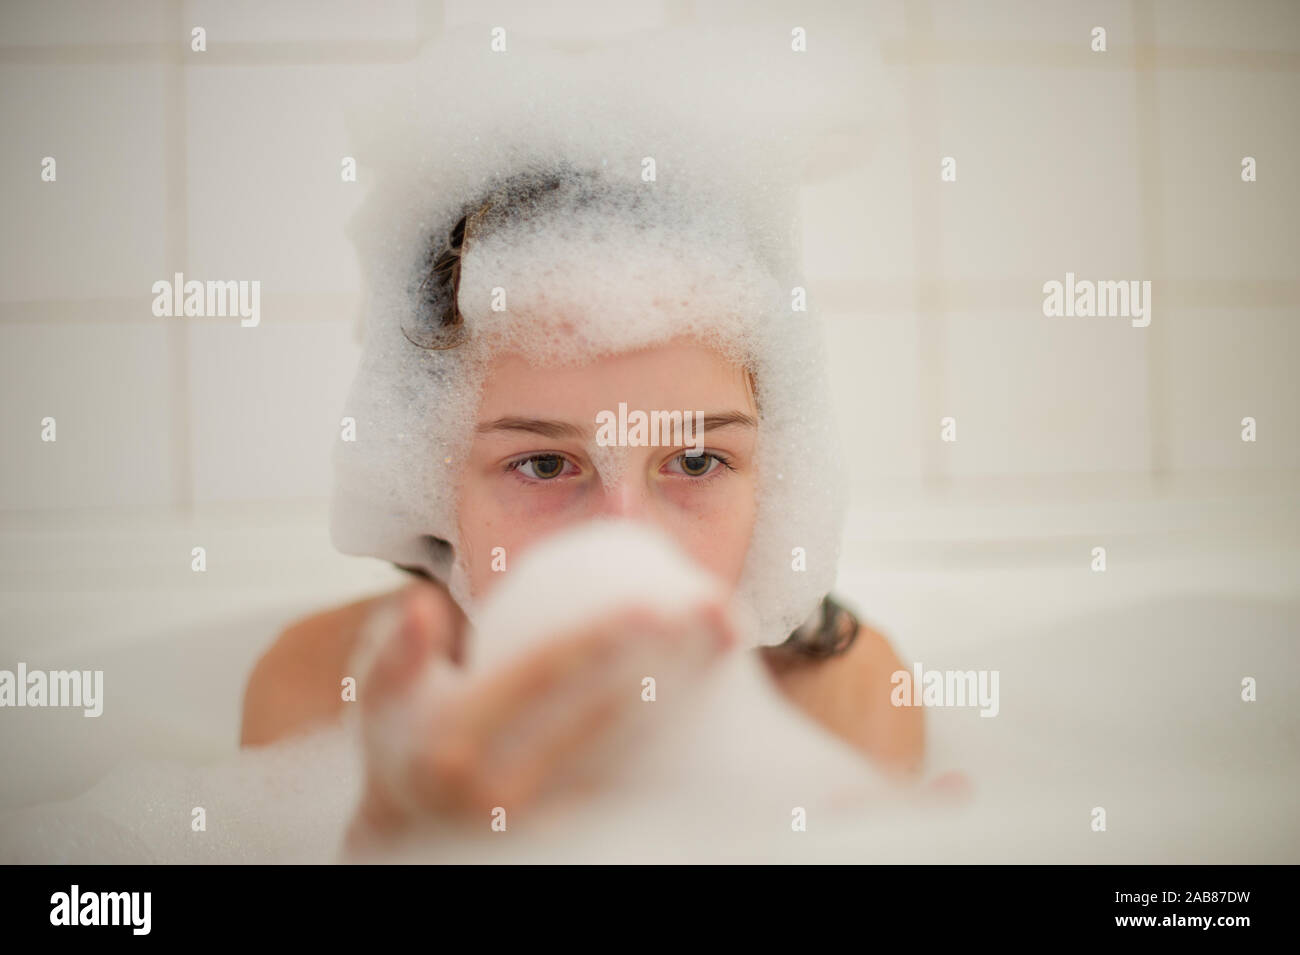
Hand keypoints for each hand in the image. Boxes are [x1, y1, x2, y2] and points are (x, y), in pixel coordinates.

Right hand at [343, 583, 735, 855]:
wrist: (410, 828)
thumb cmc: (403, 737)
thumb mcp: (381, 693)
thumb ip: (400, 647)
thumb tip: (422, 603)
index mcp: (458, 739)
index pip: (544, 677)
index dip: (601, 638)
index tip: (656, 604)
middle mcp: (503, 785)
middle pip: (605, 711)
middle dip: (667, 660)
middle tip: (717, 615)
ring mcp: (541, 814)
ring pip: (630, 746)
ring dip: (684, 695)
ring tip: (726, 645)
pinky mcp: (570, 826)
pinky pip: (632, 770)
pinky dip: (672, 731)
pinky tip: (708, 693)